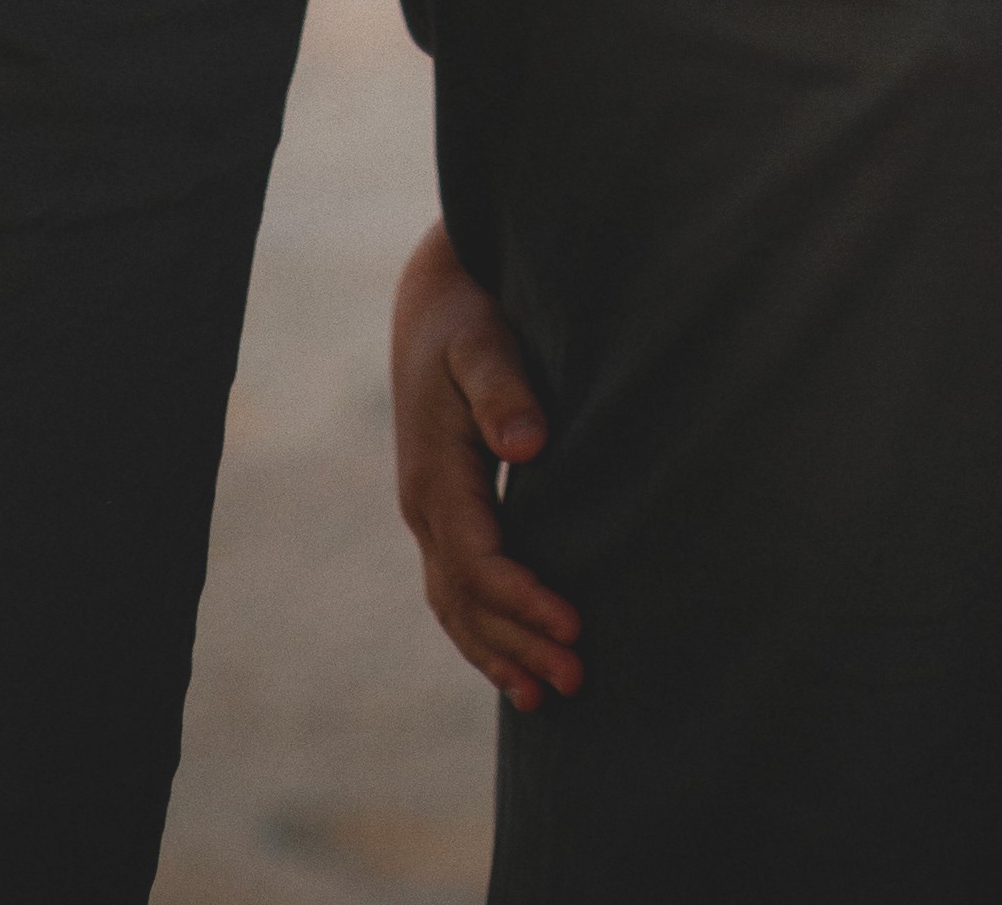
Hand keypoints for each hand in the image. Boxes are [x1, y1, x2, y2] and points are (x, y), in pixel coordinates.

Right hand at [390, 221, 583, 716]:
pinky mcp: (444, 515)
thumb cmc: (469, 317)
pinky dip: (481, 635)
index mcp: (435, 477)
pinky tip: (513, 664)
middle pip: (469, 601)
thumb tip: (528, 443)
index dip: (526, 599)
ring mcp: (429, 517)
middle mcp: (424, 509)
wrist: (432, 302)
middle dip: (520, 645)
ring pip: (457, 608)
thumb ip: (503, 388)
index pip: (481, 562)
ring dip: (500, 654)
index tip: (575, 625)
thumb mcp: (483, 340)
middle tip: (577, 680)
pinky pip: (455, 593)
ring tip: (547, 698)